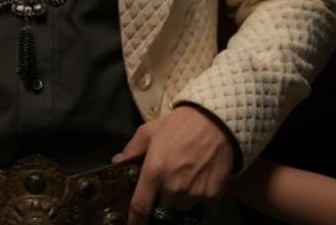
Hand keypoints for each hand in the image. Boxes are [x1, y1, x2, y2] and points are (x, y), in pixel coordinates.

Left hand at [117, 105, 235, 223]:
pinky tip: (201, 175)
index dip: (134, 221)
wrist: (217, 121)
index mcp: (154, 173)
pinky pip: (201, 202)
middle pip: (164, 207)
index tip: (133, 224)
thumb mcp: (149, 131)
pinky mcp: (212, 194)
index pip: (140, 207)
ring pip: (183, 206)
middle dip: (163, 197)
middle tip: (168, 181)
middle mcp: (173, 188)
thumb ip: (132, 149)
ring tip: (186, 176)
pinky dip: (199, 193)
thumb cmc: (180, 125)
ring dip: (181, 197)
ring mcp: (194, 193)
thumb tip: (117, 162)